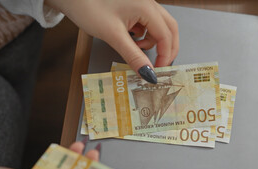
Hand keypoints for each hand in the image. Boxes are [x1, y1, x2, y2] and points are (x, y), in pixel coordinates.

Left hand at [46, 0, 178, 80]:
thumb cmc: (88, 6)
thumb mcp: (113, 36)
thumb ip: (134, 56)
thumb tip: (148, 73)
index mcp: (146, 7)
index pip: (166, 35)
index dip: (165, 56)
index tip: (157, 71)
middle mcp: (148, 2)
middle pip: (169, 28)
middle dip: (166, 48)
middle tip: (159, 65)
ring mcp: (142, 3)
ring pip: (159, 25)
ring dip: (153, 41)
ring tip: (136, 49)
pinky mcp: (134, 5)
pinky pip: (147, 22)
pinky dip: (144, 34)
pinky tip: (130, 38)